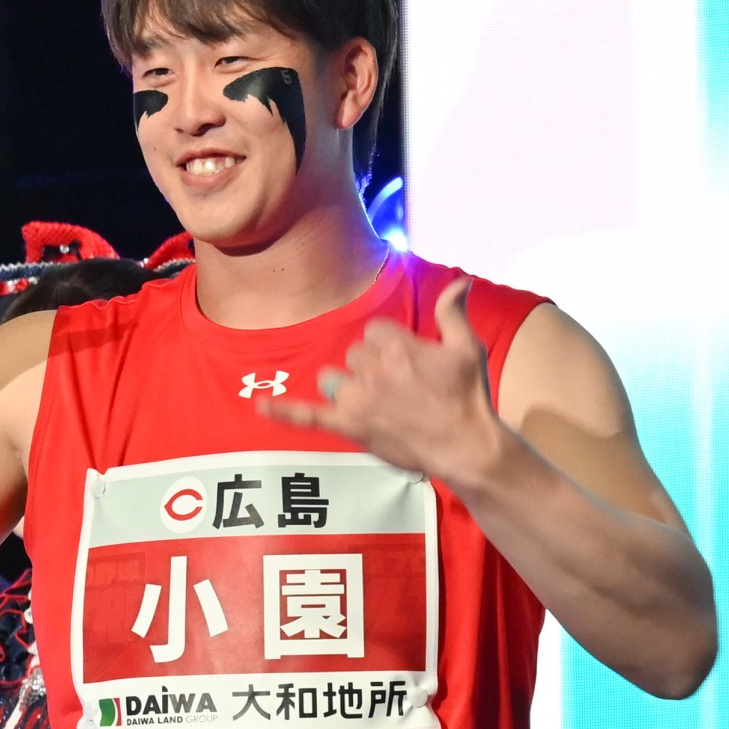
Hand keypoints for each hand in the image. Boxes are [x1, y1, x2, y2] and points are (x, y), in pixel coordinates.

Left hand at [260, 278, 504, 482]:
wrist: (465, 446)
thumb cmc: (468, 398)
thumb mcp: (467, 348)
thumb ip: (454, 312)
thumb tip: (461, 281)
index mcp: (397, 346)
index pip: (375, 331)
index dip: (391, 345)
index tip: (410, 364)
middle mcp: (373, 368)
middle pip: (355, 353)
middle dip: (373, 366)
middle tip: (403, 389)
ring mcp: (358, 398)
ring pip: (334, 378)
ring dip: (348, 384)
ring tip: (375, 401)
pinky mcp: (349, 426)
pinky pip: (308, 415)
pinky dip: (283, 411)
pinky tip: (260, 405)